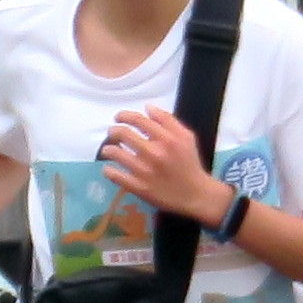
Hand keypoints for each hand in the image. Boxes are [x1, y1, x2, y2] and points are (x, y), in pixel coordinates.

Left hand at [98, 109, 224, 223]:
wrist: (195, 194)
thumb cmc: (189, 163)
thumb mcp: (186, 137)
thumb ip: (168, 120)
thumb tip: (148, 108)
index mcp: (167, 138)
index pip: (138, 120)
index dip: (124, 116)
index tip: (118, 118)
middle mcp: (154, 153)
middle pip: (123, 134)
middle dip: (113, 131)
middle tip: (112, 133)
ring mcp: (144, 171)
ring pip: (115, 153)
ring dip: (108, 149)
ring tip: (108, 150)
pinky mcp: (138, 187)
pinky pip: (115, 175)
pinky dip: (109, 170)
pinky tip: (110, 168)